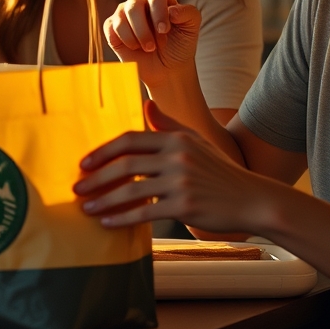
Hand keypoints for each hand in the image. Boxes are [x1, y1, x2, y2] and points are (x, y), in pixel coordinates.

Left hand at [72, 101, 269, 234]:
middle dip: (97, 177)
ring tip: (86, 208)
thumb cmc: (219, 172)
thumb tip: (146, 106)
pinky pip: (144, 213)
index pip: (130, 140)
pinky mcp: (184, 206)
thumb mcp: (196, 142)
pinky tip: (108, 223)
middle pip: (125, 164)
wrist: (251, 199)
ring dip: (104, 200)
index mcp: (176, 139)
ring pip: (131, 190)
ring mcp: (181, 182)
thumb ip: (168, 125)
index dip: (103, 151)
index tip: (84, 163)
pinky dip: (122, 219)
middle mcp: (177, 157)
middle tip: (77, 187)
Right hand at [104, 0, 200, 89]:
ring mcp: (123, 14)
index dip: (159, 11)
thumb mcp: (191, 28)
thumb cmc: (179, 45)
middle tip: (154, 46)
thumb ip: (188, 13)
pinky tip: (134, 47)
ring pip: (121, 17)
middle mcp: (139, 1)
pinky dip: (124, 40)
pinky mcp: (112, 28)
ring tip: (148, 49)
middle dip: (144, 29)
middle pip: (134, 4)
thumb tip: (172, 11)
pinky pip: (111, 28)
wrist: (167, 68)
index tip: (164, 30)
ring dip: (135, 37)